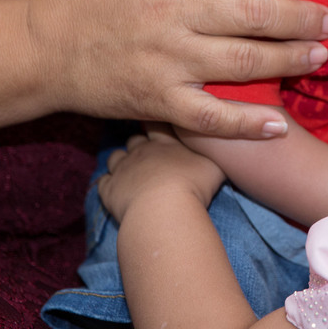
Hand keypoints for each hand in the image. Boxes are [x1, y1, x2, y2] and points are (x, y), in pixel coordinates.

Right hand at [27, 0, 327, 139]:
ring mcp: (166, 60)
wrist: (43, 50)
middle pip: (253, 12)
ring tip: (317, 55)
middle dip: (301, 16)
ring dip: (289, 60)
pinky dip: (247, 125)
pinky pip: (211, 118)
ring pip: (243, 62)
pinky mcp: (158, 101)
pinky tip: (278, 125)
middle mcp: (173, 12)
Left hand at [98, 125, 224, 221]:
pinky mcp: (109, 189)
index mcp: (165, 143)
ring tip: (130, 171)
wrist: (164, 209)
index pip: (159, 124)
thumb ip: (216, 153)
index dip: (159, 121)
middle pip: (136, 139)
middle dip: (140, 142)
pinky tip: (114, 190)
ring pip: (116, 157)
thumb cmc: (194, 186)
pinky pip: (103, 183)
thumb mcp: (215, 166)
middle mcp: (141, 151)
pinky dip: (108, 185)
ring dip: (121, 162)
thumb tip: (224, 144)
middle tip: (148, 150)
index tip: (160, 119)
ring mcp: (123, 169)